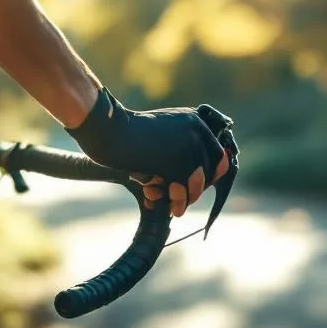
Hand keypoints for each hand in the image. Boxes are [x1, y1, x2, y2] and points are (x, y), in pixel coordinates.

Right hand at [67, 88, 232, 217]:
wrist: (110, 131)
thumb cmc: (128, 133)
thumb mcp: (161, 130)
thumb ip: (180, 144)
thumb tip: (196, 177)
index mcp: (194, 120)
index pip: (216, 151)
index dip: (214, 171)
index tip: (205, 184)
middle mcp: (196, 131)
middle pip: (210, 169)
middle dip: (198, 187)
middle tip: (185, 198)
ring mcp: (187, 146)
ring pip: (197, 181)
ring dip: (186, 197)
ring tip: (176, 206)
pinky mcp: (175, 161)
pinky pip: (182, 189)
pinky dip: (176, 201)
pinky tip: (169, 207)